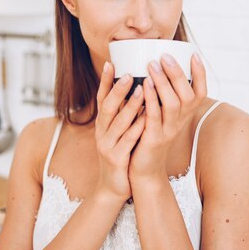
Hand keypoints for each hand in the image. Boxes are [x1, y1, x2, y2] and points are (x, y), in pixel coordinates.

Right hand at [94, 62, 145, 202]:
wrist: (114, 187)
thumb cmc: (121, 155)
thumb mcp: (118, 132)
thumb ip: (124, 114)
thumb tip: (136, 88)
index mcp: (102, 124)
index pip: (101, 98)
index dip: (105, 81)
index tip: (110, 62)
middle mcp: (101, 132)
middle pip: (107, 107)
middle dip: (118, 90)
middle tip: (129, 73)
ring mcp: (107, 146)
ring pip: (118, 122)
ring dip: (130, 105)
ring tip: (142, 90)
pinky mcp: (117, 159)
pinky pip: (128, 140)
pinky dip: (137, 127)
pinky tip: (147, 118)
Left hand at [128, 53, 206, 184]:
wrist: (144, 168)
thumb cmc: (150, 134)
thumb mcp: (162, 113)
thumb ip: (163, 93)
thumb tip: (156, 63)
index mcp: (185, 114)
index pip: (200, 92)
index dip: (200, 74)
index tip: (194, 54)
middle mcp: (181, 121)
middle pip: (188, 95)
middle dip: (178, 73)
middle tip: (165, 56)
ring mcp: (169, 130)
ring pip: (173, 104)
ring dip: (163, 83)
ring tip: (152, 65)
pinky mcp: (154, 138)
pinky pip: (154, 117)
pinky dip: (150, 100)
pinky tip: (143, 86)